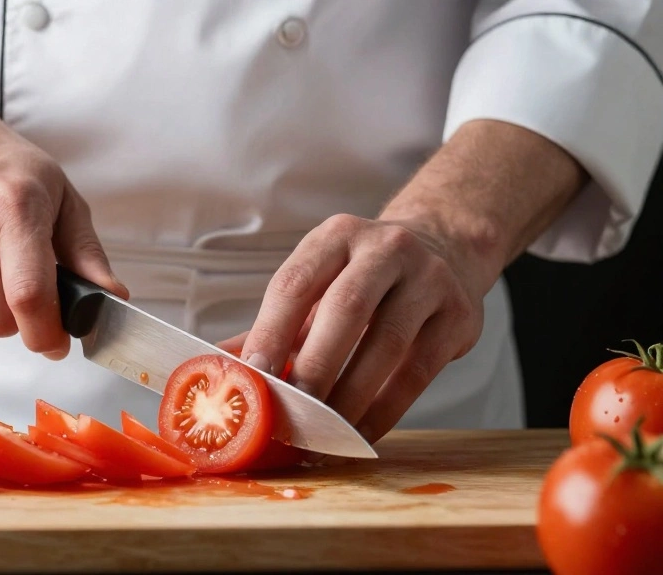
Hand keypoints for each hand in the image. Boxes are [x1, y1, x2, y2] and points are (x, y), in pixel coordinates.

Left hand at [229, 213, 486, 443]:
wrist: (445, 247)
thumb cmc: (363, 277)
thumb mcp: (317, 284)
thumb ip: (271, 325)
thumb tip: (213, 368)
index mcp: (336, 237)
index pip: (295, 283)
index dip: (270, 332)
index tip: (252, 377)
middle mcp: (385, 248)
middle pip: (346, 309)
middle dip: (315, 368)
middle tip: (291, 414)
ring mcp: (428, 278)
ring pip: (386, 343)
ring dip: (351, 396)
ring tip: (325, 434)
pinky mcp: (459, 314)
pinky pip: (419, 370)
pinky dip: (388, 408)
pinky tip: (363, 432)